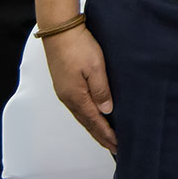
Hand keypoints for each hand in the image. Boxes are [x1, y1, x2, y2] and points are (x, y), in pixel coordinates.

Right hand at [44, 27, 115, 152]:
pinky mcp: (65, 84)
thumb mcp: (96, 68)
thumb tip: (106, 111)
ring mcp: (65, 91)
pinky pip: (78, 106)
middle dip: (100, 136)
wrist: (59, 30)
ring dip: (94, 127)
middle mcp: (68, 98)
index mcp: (76, 97)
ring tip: (105, 136)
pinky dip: (88, 115)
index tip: (117, 146)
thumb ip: (101, 90)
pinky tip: (94, 115)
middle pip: (87, 123)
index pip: (95, 122)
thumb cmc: (78, 46)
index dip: (106, 135)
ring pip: (82, 115)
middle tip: (113, 148)